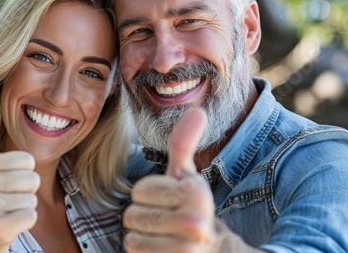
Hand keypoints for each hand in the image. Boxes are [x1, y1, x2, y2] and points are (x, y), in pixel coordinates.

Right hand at [0, 99, 39, 252]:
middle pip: (33, 178)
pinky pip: (31, 215)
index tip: (4, 177)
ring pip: (33, 197)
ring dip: (24, 204)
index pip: (28, 160)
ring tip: (7, 207)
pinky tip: (8, 222)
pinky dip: (25, 220)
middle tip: (7, 195)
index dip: (22, 171)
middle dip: (25, 189)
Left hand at [123, 108, 258, 252]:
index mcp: (196, 193)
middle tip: (167, 222)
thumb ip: (185, 143)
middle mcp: (194, 222)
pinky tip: (163, 251)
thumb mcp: (189, 176)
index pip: (139, 191)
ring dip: (143, 237)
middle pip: (132, 215)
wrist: (214, 252)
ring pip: (132, 237)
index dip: (150, 196)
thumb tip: (198, 110)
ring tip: (165, 237)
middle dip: (144, 217)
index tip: (170, 202)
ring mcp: (185, 249)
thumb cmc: (193, 208)